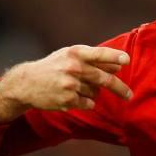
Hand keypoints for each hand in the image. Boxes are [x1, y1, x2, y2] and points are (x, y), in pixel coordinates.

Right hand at [0, 45, 131, 121]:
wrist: (27, 83)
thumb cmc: (54, 67)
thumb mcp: (69, 56)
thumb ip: (93, 59)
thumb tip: (119, 66)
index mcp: (75, 53)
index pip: (98, 53)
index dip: (114, 56)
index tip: (126, 60)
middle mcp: (73, 67)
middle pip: (104, 79)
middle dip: (120, 88)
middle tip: (129, 95)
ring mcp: (70, 84)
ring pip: (96, 92)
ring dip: (93, 93)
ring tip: (76, 88)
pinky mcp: (67, 99)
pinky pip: (88, 103)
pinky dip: (86, 102)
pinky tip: (73, 96)